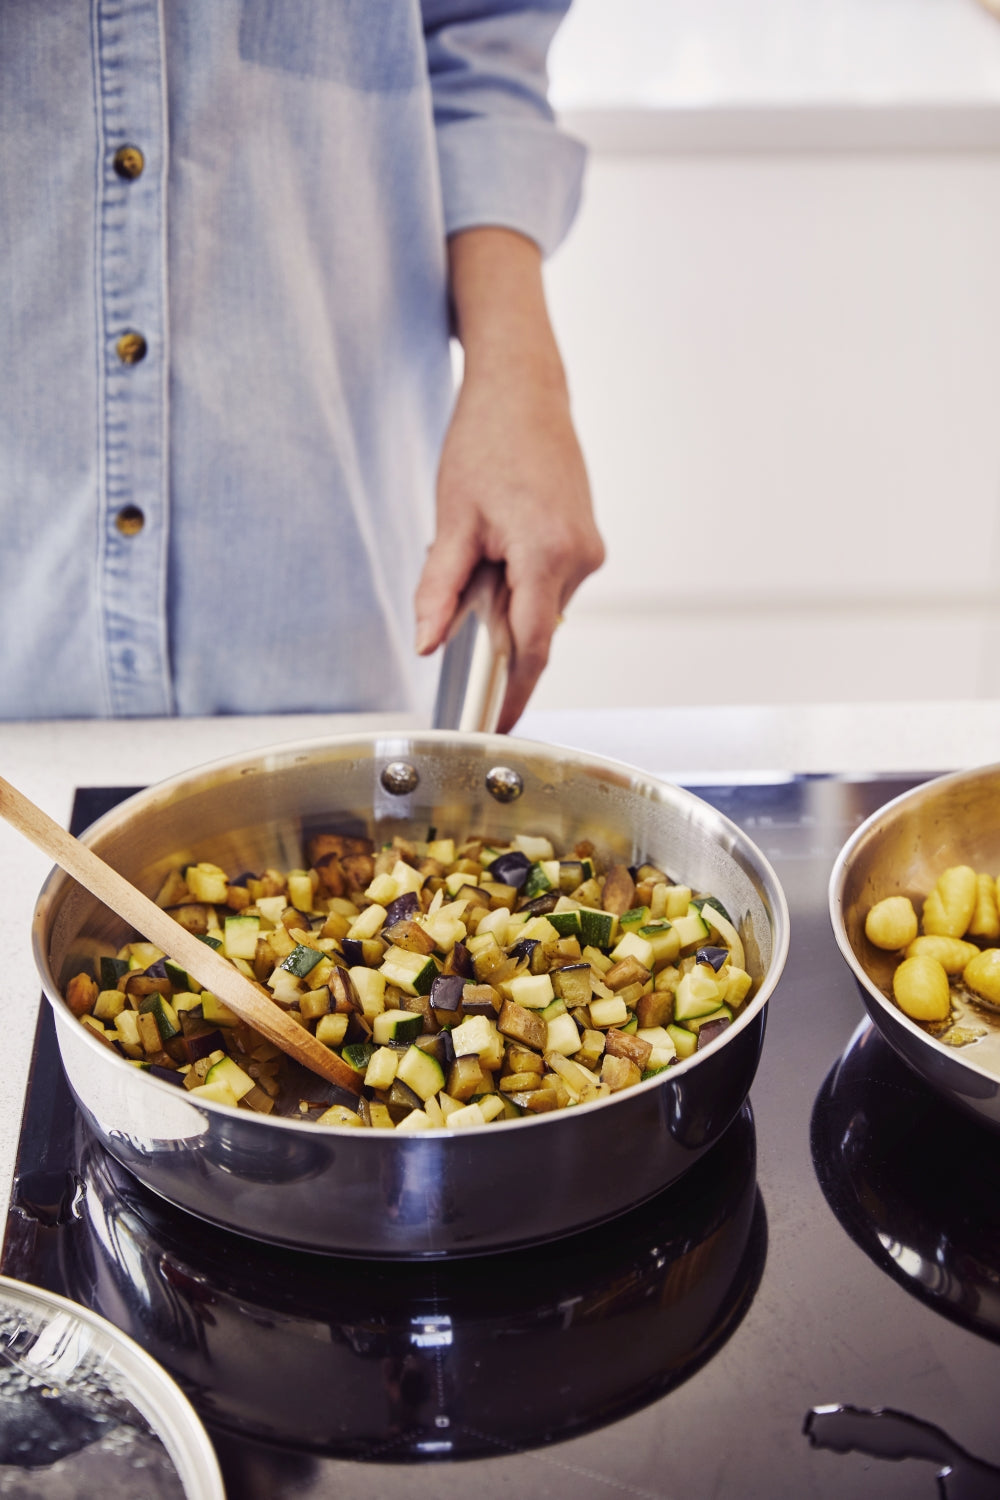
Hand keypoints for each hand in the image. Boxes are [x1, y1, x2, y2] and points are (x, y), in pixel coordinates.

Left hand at [414, 229, 603, 731]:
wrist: (524, 388)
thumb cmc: (488, 441)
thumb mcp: (452, 519)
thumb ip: (441, 588)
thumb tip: (428, 643)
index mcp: (548, 553)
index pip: (532, 648)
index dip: (513, 694)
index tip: (497, 727)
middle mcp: (581, 559)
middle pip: (532, 627)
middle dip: (492, 623)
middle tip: (459, 564)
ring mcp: (589, 551)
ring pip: (538, 606)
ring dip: (503, 595)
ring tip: (480, 534)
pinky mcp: (586, 543)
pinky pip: (547, 585)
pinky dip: (518, 578)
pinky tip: (499, 532)